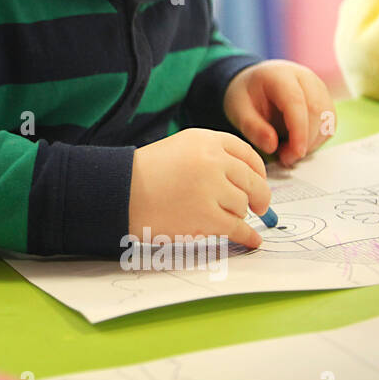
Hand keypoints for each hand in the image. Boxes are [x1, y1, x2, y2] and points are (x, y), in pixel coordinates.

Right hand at [128, 128, 270, 247]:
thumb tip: (249, 182)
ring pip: (242, 206)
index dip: (258, 172)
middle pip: (253, 182)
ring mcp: (210, 188)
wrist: (118, 192)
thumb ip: (213, 157)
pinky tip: (252, 239)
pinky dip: (248, 236)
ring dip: (237, 215)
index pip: (248, 155)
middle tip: (260, 207)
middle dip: (259, 197)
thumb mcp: (180, 148)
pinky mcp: (206, 216)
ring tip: (221, 218)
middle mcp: (212, 160)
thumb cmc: (145, 173)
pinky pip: (238, 229)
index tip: (258, 183)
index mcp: (206, 139)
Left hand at [223, 60, 335, 166]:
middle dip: (305, 140)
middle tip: (285, 158)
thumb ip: (252, 127)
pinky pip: (329, 124)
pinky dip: (316, 140)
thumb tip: (272, 146)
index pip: (296, 102)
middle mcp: (304, 78)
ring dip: (312, 142)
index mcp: (279, 75)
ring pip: (328, 119)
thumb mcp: (237, 110)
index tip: (295, 153)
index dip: (299, 130)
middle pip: (317, 111)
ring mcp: (318, 88)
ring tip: (287, 151)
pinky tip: (296, 144)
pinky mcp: (325, 100)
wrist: (255, 83)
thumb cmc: (246, 95)